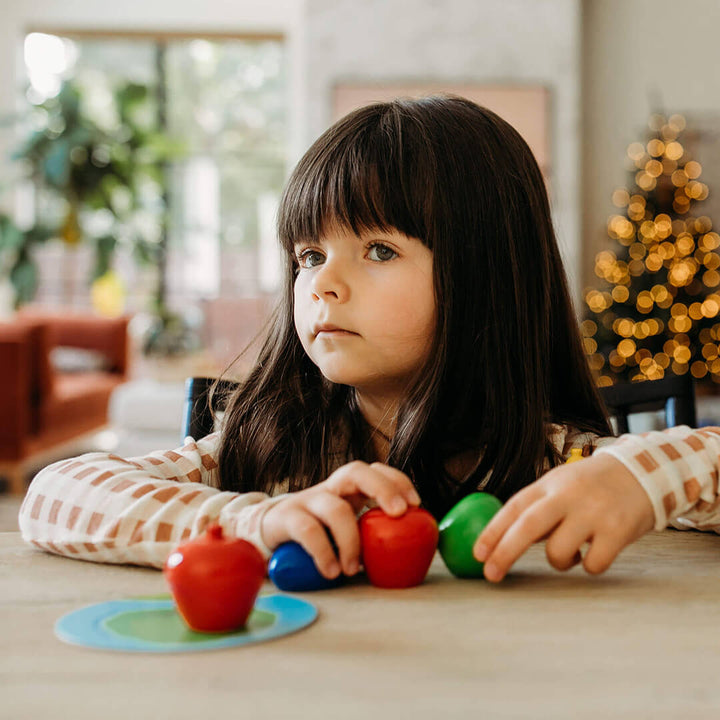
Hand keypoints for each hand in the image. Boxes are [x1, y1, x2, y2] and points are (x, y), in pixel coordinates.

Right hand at [261, 461, 420, 579]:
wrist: (267, 534)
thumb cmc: (316, 533)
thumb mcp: (344, 528)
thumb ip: (368, 533)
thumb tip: (407, 556)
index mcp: (347, 489)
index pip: (374, 470)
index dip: (397, 480)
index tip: (415, 503)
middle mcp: (329, 488)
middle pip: (356, 471)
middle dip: (382, 488)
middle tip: (398, 514)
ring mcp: (307, 500)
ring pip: (334, 508)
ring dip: (351, 540)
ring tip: (354, 569)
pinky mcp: (286, 518)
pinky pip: (308, 530)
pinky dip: (324, 552)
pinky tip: (331, 571)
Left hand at [472, 453, 654, 581]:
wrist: (643, 472)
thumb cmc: (593, 485)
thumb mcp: (561, 486)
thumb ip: (537, 510)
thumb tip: (503, 540)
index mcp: (550, 483)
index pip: (514, 507)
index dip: (492, 531)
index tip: (477, 554)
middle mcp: (569, 495)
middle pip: (528, 525)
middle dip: (505, 552)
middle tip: (490, 575)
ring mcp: (593, 512)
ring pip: (558, 551)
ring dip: (559, 562)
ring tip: (572, 552)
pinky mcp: (618, 530)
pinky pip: (592, 564)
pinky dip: (589, 566)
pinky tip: (597, 550)